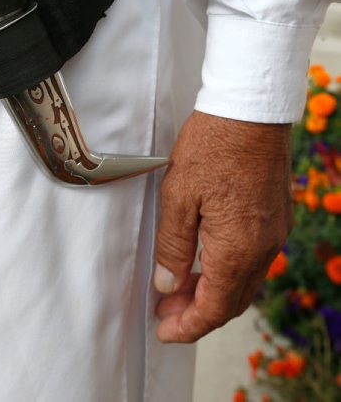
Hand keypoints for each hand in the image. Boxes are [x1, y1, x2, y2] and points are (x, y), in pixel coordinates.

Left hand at [154, 109, 292, 342]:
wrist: (251, 108)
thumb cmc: (213, 145)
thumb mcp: (178, 195)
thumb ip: (173, 246)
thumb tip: (168, 285)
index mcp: (238, 248)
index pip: (214, 307)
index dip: (187, 326)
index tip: (163, 331)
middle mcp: (263, 247)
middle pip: (232, 300)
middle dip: (198, 313)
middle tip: (166, 312)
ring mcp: (275, 231)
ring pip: (245, 280)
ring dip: (214, 291)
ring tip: (181, 287)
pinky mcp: (277, 214)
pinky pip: (254, 258)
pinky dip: (230, 270)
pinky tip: (207, 258)